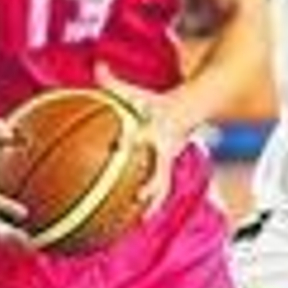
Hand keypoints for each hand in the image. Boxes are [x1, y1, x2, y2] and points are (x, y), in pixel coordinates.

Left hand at [94, 63, 196, 217]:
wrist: (190, 111)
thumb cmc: (156, 102)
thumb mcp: (136, 92)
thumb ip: (113, 82)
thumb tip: (96, 64)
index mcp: (155, 129)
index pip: (143, 135)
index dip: (131, 140)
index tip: (118, 147)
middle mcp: (164, 149)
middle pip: (160, 170)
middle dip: (151, 185)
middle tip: (137, 198)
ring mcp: (168, 162)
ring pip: (163, 187)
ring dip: (152, 205)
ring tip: (138, 223)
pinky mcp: (167, 171)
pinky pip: (158, 191)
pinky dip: (147, 206)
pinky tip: (132, 222)